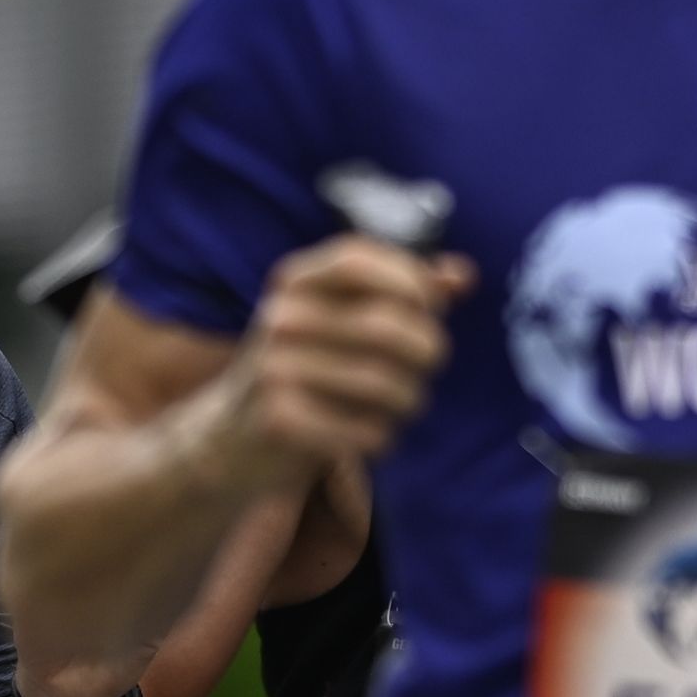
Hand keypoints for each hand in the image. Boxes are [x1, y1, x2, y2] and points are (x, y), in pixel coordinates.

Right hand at [229, 233, 454, 473]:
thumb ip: (402, 293)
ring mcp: (274, 370)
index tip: (430, 305)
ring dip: (410, 400)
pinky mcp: (279, 422)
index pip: (356, 259)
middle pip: (386, 325)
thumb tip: (463, 276)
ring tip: (403, 404)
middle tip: (429, 366)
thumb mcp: (340, 319)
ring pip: (384, 383)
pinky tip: (370, 435)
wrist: (233, 438)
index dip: (407, 276)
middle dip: (428, 350)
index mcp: (293, 281)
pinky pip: (365, 430)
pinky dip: (382, 437)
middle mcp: (280, 319)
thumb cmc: (307, 369)